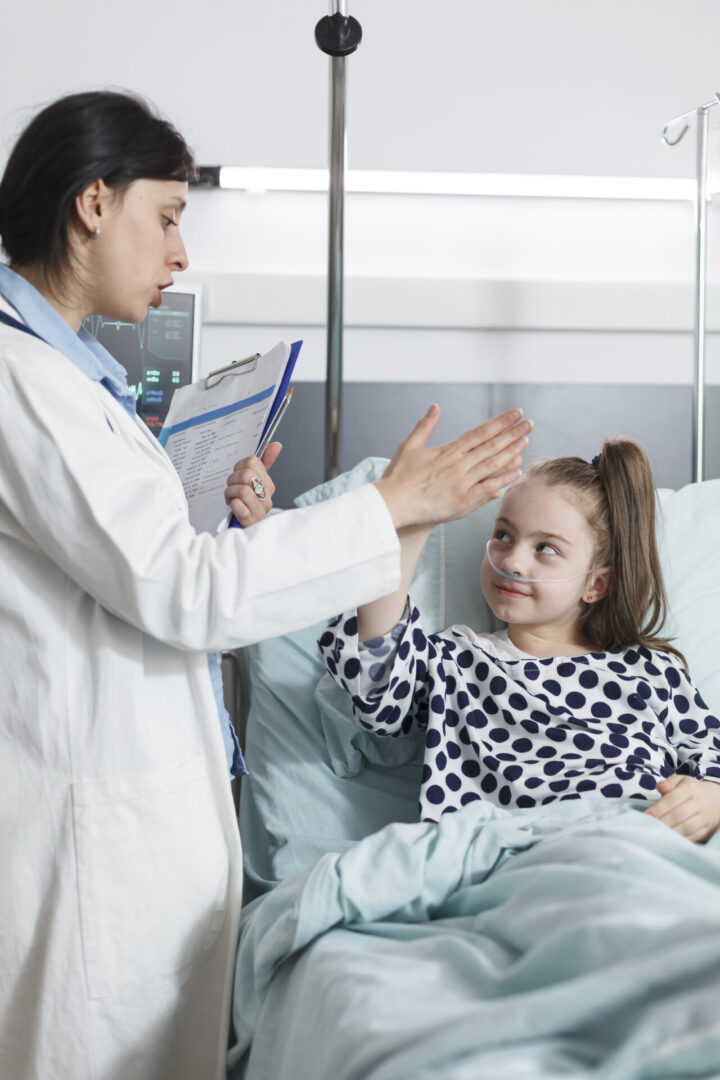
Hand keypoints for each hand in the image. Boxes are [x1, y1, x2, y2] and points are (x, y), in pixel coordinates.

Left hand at [224, 442, 281, 526]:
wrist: (243, 534)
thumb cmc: (245, 506)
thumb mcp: (253, 484)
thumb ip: (264, 463)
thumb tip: (276, 444)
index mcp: (268, 485)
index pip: (253, 462)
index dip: (239, 466)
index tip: (236, 474)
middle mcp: (267, 498)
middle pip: (247, 475)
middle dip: (232, 480)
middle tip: (231, 488)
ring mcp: (260, 512)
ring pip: (243, 490)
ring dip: (230, 494)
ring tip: (230, 499)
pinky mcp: (251, 524)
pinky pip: (240, 508)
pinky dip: (234, 506)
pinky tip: (233, 507)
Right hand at [373, 405, 531, 530]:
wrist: (392, 505)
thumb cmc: (398, 476)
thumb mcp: (410, 446)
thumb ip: (425, 426)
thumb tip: (435, 406)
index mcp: (447, 450)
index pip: (480, 432)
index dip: (500, 422)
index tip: (516, 413)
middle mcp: (457, 465)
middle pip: (491, 446)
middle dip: (512, 433)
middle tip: (529, 423)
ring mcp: (461, 484)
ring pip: (492, 465)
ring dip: (511, 452)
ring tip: (526, 441)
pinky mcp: (461, 502)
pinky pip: (487, 489)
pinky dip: (502, 480)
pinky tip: (516, 472)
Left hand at [644, 774, 719, 841]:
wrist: (716, 799)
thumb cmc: (691, 790)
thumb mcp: (681, 781)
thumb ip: (669, 783)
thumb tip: (660, 787)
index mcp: (691, 788)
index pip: (672, 799)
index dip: (659, 808)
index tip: (647, 815)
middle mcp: (700, 803)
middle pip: (679, 814)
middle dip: (663, 821)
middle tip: (650, 825)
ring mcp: (705, 818)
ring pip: (688, 827)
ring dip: (672, 832)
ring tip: (659, 833)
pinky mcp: (708, 829)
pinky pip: (695, 836)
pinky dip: (682, 839)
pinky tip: (671, 839)